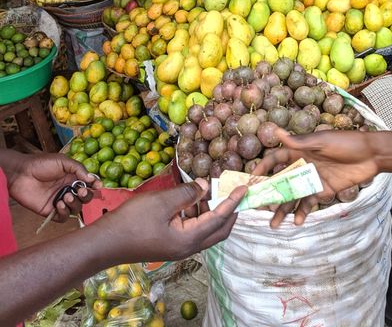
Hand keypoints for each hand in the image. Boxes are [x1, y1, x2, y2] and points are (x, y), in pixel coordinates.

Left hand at [7, 153, 99, 221]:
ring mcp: (60, 200)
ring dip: (75, 203)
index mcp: (73, 177)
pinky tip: (59, 204)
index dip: (95, 186)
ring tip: (66, 196)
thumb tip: (92, 179)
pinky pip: (63, 217)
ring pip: (76, 208)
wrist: (22, 174)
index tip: (98, 186)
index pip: (89, 184)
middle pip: (86, 198)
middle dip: (86, 196)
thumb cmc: (41, 164)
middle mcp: (69, 189)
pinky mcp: (51, 211)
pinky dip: (65, 212)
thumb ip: (79, 169)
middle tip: (81, 191)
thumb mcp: (63, 161)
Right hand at [107, 179, 246, 261]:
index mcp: (189, 239)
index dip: (233, 202)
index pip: (220, 219)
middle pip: (218, 231)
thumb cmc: (132, 222)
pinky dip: (198, 215)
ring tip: (211, 191)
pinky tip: (191, 199)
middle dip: (229, 211)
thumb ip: (187, 193)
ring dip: (212, 212)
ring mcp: (179, 248)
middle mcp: (188, 248)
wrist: (106, 243)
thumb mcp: (162, 202)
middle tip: (235, 192)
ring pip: (206, 230)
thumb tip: (206, 185)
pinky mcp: (170, 244)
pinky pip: (192, 229)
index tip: (245, 188)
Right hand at [253, 128, 380, 226]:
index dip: (263, 169)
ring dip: (284, 209)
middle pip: (282, 181)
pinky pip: (310, 203)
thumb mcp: (322, 141)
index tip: (251, 181)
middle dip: (270, 195)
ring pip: (293, 196)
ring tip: (273, 224)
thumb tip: (276, 132)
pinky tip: (297, 221)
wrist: (372, 155)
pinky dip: (302, 212)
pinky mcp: (324, 190)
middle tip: (258, 209)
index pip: (276, 160)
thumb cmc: (346, 143)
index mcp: (300, 151)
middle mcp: (303, 165)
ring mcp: (313, 179)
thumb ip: (299, 142)